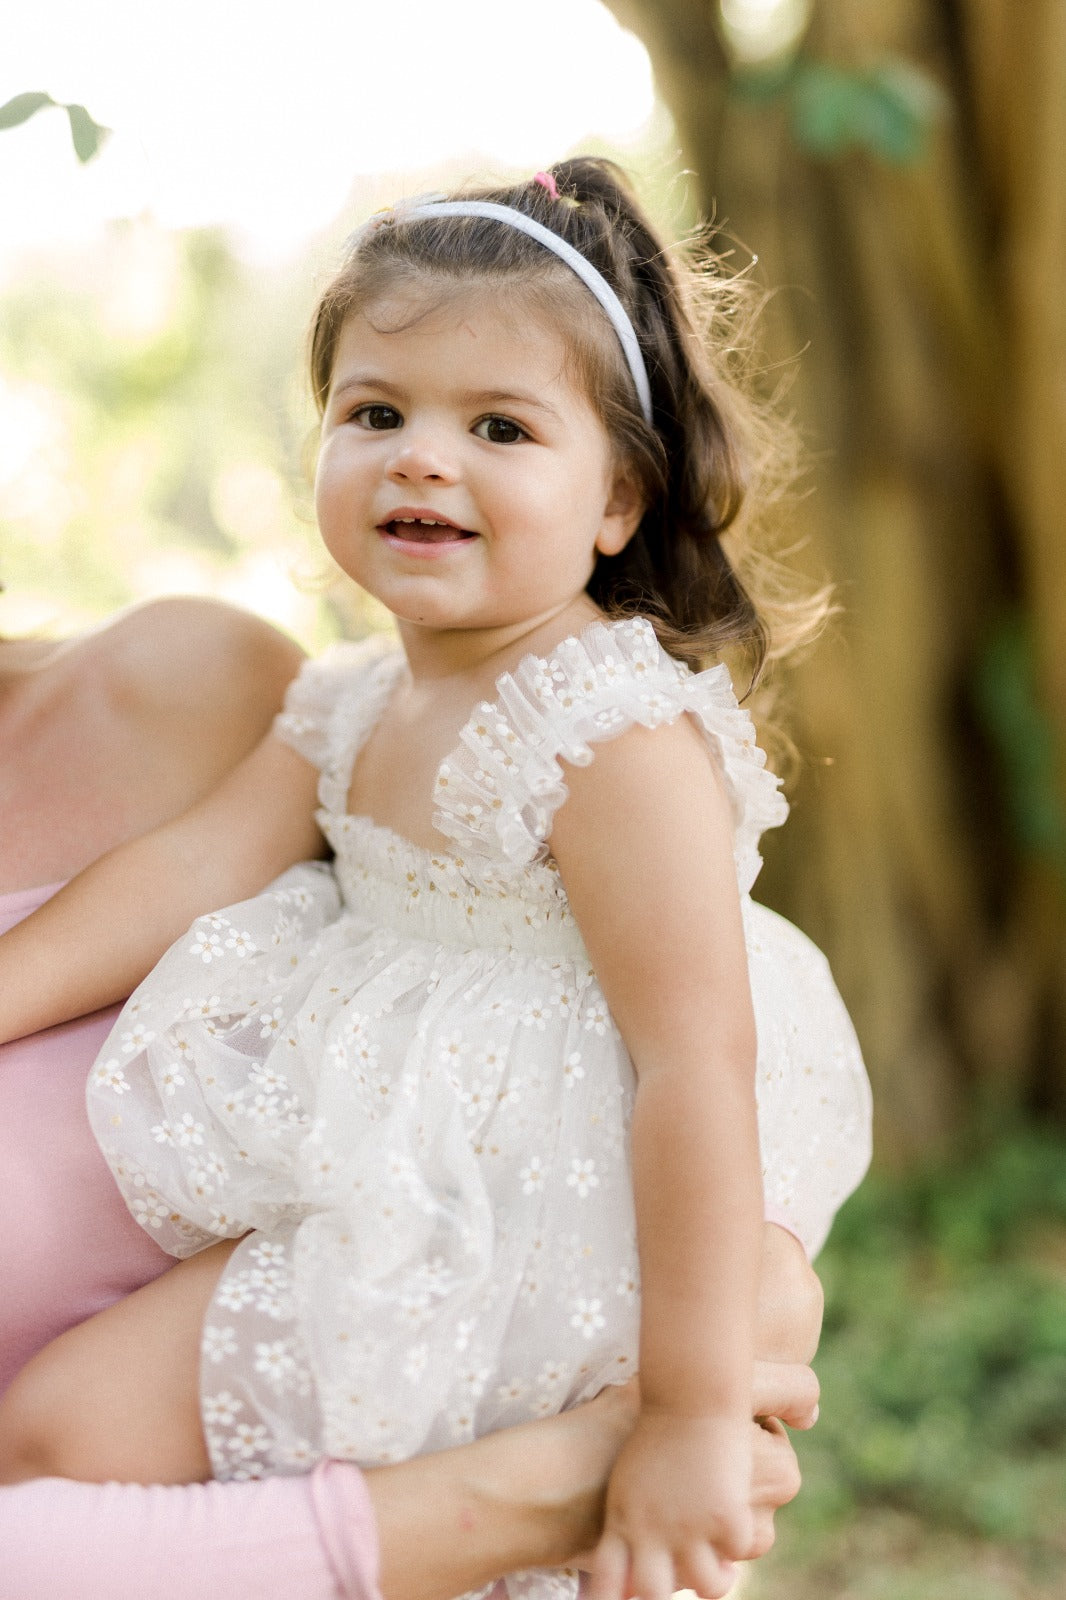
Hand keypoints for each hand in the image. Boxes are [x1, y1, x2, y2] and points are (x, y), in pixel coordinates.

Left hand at [590, 1408, 754, 1599]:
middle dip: (673, 1592)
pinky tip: (738, 1513)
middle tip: (686, 1576)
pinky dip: (741, 1535)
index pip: (609, 1581)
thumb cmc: (658, 1419)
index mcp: (623, 1517)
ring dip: (718, 1578)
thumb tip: (627, 1542)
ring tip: (722, 1567)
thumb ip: (628, 1508)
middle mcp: (652, 1531)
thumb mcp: (630, 1468)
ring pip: (708, 1586)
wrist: (688, 1392)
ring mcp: (688, 1527)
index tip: (628, 1599)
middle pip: (655, 1593)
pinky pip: (739, 1547)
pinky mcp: (724, 1515)